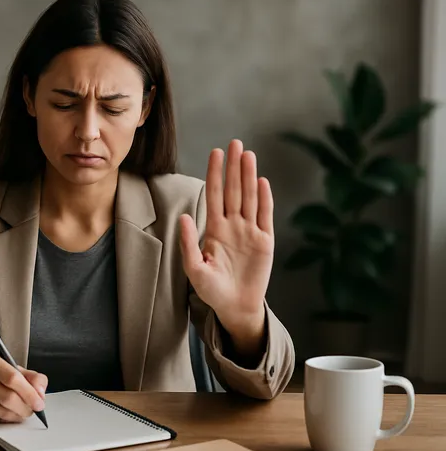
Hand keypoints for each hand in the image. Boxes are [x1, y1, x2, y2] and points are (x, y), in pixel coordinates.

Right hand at [0, 354, 46, 422]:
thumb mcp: (10, 367)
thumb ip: (31, 377)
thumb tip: (41, 392)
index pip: (13, 378)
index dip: (30, 392)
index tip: (40, 401)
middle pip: (9, 398)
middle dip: (27, 407)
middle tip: (34, 408)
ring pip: (4, 412)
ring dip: (19, 415)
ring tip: (23, 410)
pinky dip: (8, 419)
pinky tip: (10, 413)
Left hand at [179, 139, 272, 352]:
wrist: (235, 307)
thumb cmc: (212, 290)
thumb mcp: (194, 269)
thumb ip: (188, 244)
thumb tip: (183, 217)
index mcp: (215, 229)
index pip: (214, 195)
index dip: (215, 174)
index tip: (216, 153)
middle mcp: (233, 226)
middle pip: (233, 191)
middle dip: (234, 167)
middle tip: (235, 143)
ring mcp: (250, 232)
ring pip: (249, 198)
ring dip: (249, 177)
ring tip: (248, 155)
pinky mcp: (265, 242)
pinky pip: (265, 216)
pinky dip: (264, 199)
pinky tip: (262, 182)